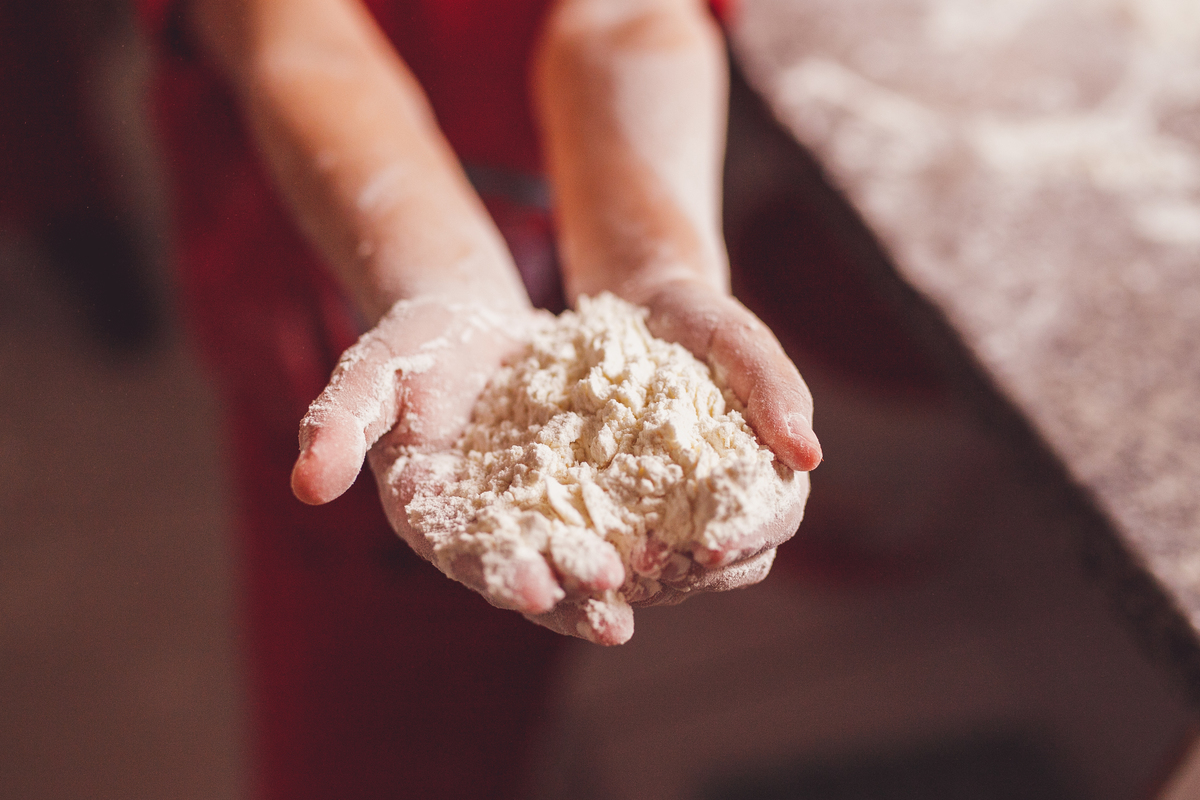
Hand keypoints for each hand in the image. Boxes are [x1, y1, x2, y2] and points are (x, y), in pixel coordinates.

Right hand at [291, 296, 637, 643]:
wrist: (469, 324)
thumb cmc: (411, 346)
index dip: (495, 572)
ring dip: (605, 587)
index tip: (529, 588)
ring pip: (569, 560)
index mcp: (429, 513)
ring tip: (644, 604)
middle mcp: (481, 528)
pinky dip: (637, 538)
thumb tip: (305, 484)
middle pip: (525, 571)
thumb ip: (337, 422)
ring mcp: (531, 514)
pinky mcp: (574, 491)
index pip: (461, 553)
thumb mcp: (371, 372)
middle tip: (608, 617)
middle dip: (565, 597)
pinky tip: (678, 553)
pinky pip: (607, 521)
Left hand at [600, 275, 818, 602]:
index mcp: (768, 470)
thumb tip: (811, 456)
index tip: (712, 548)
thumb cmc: (700, 321)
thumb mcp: (737, 338)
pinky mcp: (632, 512)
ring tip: (610, 569)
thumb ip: (774, 388)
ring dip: (649, 579)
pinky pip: (627, 552)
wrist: (639, 311)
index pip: (772, 522)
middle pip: (730, 564)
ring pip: (679, 571)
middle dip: (692, 573)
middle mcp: (729, 501)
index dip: (745, 540)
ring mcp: (680, 513)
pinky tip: (580, 555)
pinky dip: (610, 561)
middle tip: (646, 564)